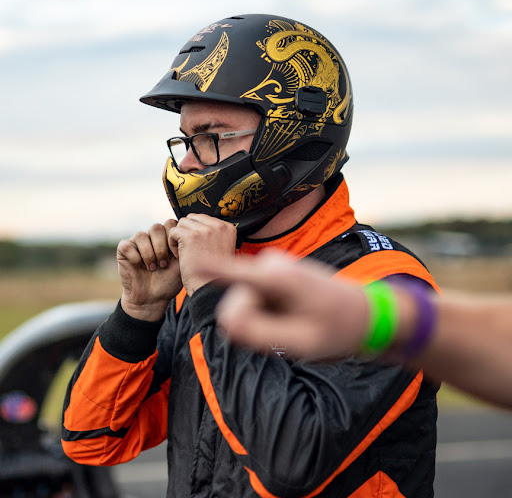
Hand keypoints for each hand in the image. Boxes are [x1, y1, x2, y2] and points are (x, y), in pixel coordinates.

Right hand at [117, 219, 182, 320]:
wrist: (153, 298)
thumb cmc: (169, 282)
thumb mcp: (182, 264)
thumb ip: (183, 247)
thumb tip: (183, 232)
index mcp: (167, 238)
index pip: (170, 223)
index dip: (173, 239)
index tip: (175, 257)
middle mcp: (152, 237)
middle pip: (156, 227)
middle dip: (161, 248)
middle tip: (164, 264)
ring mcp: (137, 242)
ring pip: (142, 235)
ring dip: (149, 254)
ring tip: (153, 268)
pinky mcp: (124, 250)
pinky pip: (128, 245)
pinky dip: (135, 257)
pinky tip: (140, 266)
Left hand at [168, 214, 236, 295]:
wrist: (209, 289)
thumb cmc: (214, 275)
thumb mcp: (221, 249)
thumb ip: (213, 234)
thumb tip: (195, 222)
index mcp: (228, 228)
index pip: (204, 218)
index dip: (196, 232)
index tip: (199, 248)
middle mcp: (219, 226)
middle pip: (192, 218)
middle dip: (187, 232)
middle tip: (189, 250)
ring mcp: (205, 230)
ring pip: (181, 223)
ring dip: (179, 237)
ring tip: (184, 253)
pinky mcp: (191, 236)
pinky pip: (173, 231)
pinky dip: (172, 243)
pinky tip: (179, 256)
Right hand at [196, 250, 370, 359]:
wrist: (366, 313)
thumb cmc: (338, 329)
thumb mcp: (303, 342)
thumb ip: (260, 333)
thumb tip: (226, 321)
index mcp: (281, 278)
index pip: (237, 273)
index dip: (212, 269)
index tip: (191, 261)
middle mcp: (274, 264)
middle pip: (238, 297)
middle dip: (251, 318)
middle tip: (287, 331)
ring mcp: (274, 265)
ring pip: (245, 297)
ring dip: (260, 315)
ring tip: (294, 321)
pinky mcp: (275, 270)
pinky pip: (254, 294)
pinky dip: (264, 309)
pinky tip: (290, 313)